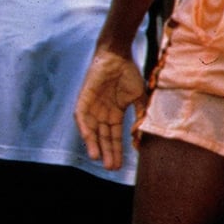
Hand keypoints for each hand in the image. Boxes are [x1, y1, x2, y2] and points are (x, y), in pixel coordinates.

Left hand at [74, 49, 147, 170]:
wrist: (118, 55)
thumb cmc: (128, 73)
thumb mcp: (138, 98)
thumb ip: (139, 115)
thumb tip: (142, 134)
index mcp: (114, 113)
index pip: (114, 136)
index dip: (117, 150)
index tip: (120, 165)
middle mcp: (102, 113)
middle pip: (103, 137)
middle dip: (107, 152)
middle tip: (110, 168)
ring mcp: (92, 106)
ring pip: (91, 130)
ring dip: (93, 143)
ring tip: (97, 158)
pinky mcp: (84, 98)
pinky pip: (81, 116)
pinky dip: (84, 126)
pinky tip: (87, 138)